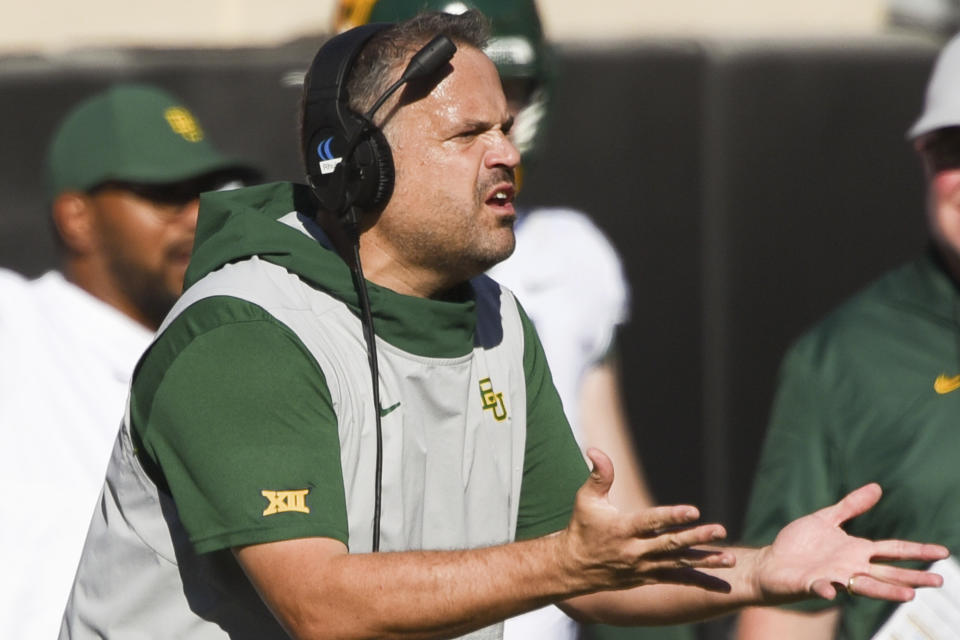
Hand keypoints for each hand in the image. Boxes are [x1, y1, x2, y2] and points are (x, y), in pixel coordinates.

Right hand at [560, 448, 735, 592]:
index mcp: (622, 529)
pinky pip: (678, 581)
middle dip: (696, 537)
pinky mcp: (650, 577)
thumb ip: (598, 475)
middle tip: (719, 530)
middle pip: (670, 544)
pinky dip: (701, 582)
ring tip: (730, 558)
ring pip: (679, 564)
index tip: (693, 510)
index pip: (651, 521)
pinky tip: (723, 583)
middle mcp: (636, 550)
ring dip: (705, 561)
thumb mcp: (586, 499)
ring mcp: (645, 567)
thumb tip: (594, 449)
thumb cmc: (582, 527)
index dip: (672, 516)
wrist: (574, 568)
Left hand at [755, 483, 949, 602]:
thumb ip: (851, 506)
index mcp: (857, 550)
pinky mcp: (812, 583)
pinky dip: (826, 588)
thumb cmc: (798, 543)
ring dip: (885, 590)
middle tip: (938, 581)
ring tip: (908, 595)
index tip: (943, 552)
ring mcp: (834, 577)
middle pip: (887, 573)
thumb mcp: (826, 519)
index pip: (893, 550)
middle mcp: (851, 567)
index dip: (917, 551)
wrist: (771, 562)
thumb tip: (877, 488)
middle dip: (912, 577)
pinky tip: (833, 589)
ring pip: (864, 586)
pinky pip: (821, 587)